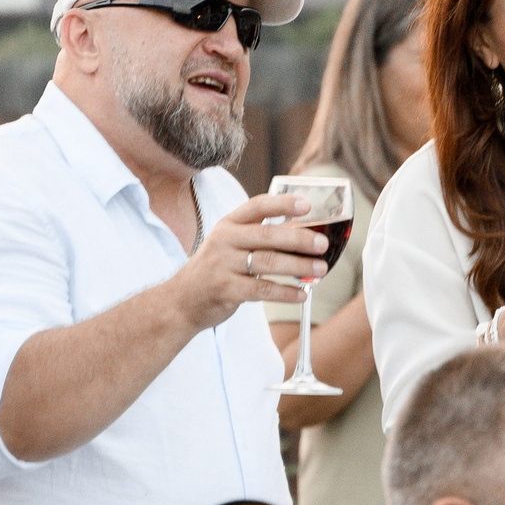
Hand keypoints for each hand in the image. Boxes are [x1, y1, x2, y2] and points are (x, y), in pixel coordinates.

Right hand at [167, 194, 324, 332]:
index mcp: (228, 224)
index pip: (257, 206)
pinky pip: (262, 290)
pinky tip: (302, 294)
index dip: (283, 204)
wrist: (182, 300)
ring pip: (267, 263)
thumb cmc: (215, 269)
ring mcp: (223, 265)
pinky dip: (286, 293)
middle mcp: (225, 241)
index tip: (306, 205)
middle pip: (267, 236)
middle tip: (322, 244)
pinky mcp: (226, 290)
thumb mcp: (228, 243)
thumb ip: (257, 235)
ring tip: (320, 269)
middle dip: (299, 239)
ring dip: (298, 267)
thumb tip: (304, 235)